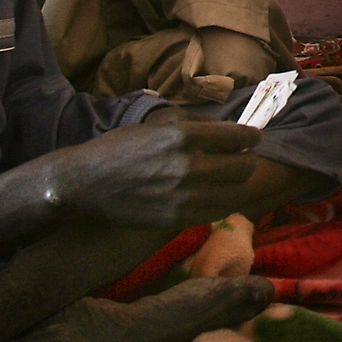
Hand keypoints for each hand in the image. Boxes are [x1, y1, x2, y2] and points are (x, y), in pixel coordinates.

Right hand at [0, 121, 266, 247]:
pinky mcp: (178, 219)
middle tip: (243, 158)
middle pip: (244, 165)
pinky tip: (216, 194)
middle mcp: (189, 165)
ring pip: (237, 192)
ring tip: (230, 178)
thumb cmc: (122, 146)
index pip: (240, 137)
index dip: (251, 137)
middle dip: (247, 159)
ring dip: (239, 183)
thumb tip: (234, 129)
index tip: (253, 138)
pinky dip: (224, 201)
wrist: (87, 183)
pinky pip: (219, 211)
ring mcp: (185, 196)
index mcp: (185, 135)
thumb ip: (198, 122)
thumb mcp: (159, 122)